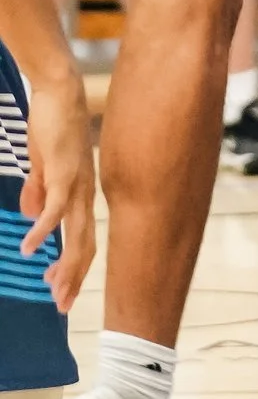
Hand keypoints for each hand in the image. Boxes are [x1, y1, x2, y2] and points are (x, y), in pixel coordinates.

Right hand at [20, 71, 94, 313]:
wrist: (60, 93)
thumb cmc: (53, 127)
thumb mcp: (44, 166)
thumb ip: (40, 190)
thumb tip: (33, 214)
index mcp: (83, 193)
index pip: (85, 238)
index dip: (76, 268)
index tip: (64, 294)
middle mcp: (86, 192)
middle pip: (85, 243)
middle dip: (73, 277)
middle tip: (62, 306)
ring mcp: (77, 182)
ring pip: (75, 232)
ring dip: (64, 262)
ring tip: (51, 286)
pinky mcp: (64, 170)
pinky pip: (54, 206)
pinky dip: (43, 228)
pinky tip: (30, 247)